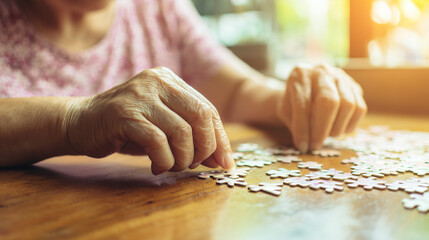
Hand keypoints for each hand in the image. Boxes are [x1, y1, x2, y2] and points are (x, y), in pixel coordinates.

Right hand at [65, 67, 234, 173]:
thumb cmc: (127, 128)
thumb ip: (191, 136)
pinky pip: (158, 143)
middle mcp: (158, 81)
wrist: (80, 122)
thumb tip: (222, 160)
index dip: (220, 139)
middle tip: (194, 165)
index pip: (208, 110)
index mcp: (170, 80)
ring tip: (172, 166)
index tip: (225, 163)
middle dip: (205, 148)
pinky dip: (164, 161)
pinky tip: (157, 167)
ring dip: (183, 158)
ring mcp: (140, 96)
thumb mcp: (163, 126)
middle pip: (201, 116)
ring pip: (182, 132)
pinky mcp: (125, 114)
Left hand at [277, 64, 366, 151]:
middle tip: (316, 145)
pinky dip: (352, 123)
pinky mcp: (354, 86)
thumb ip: (295, 125)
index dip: (303, 128)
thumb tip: (305, 145)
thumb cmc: (292, 105)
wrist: (303, 92)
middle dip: (322, 128)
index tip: (302, 146)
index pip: (303, 104)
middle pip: (329, 101)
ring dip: (338, 126)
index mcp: (300, 75)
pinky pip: (359, 107)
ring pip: (347, 104)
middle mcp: (321, 71)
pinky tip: (341, 131)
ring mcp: (340, 76)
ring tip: (329, 136)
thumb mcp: (287, 112)